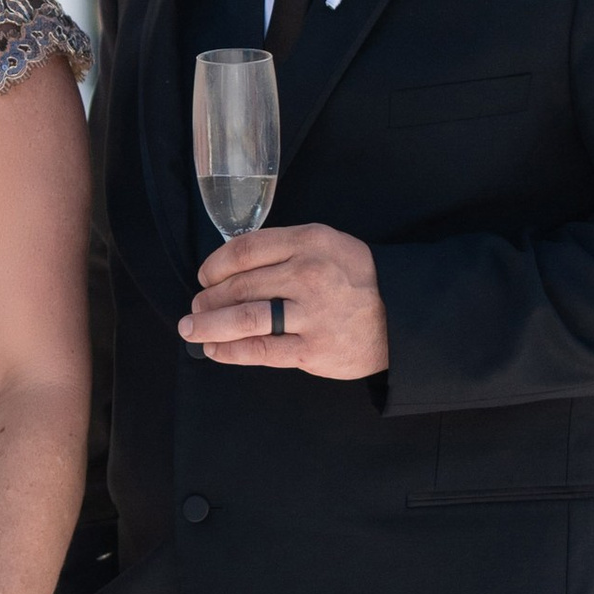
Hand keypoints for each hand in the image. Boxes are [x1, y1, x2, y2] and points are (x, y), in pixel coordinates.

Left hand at [183, 221, 388, 376]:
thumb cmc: (355, 280)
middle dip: (208, 300)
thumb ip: (283, 250)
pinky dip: (230, 351)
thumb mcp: (326, 245)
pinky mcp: (313, 349)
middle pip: (239, 287)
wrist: (401, 317)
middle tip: (195, 309)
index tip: (204, 278)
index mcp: (308, 242)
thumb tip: (227, 271)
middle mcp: (308, 275)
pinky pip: (260, 350)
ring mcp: (311, 314)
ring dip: (209, 325)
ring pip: (243, 319)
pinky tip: (215, 350)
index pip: (244, 251)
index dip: (215, 266)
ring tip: (192, 330)